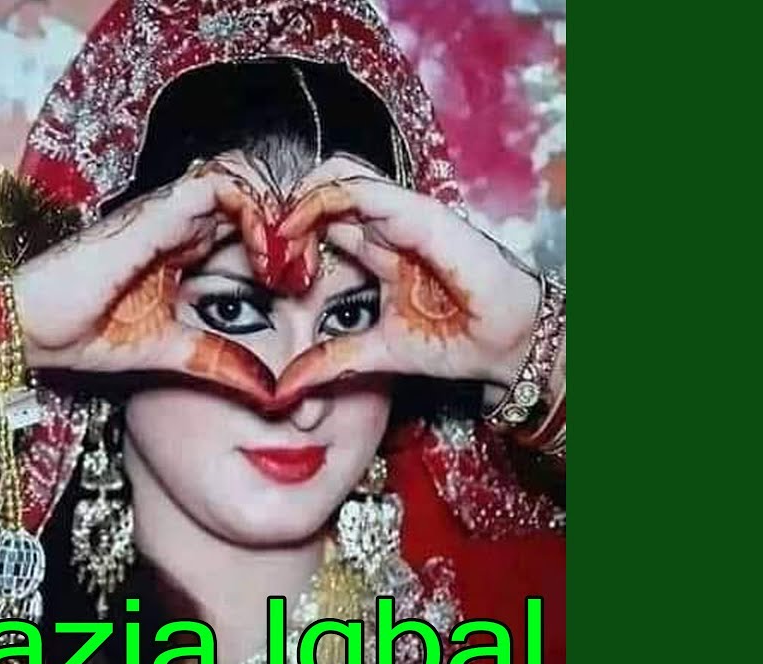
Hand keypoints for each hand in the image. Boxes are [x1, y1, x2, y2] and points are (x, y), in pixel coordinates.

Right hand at [12, 159, 278, 402]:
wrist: (29, 326)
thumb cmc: (84, 334)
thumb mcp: (170, 353)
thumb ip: (217, 362)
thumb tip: (268, 388)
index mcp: (183, 245)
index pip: (249, 220)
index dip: (282, 243)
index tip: (300, 284)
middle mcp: (179, 219)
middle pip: (254, 190)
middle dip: (289, 222)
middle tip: (305, 268)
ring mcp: (167, 211)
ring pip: (243, 176)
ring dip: (276, 213)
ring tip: (286, 261)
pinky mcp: (155, 212)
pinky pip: (220, 186)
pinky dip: (253, 212)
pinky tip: (264, 257)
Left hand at [271, 154, 541, 404]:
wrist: (503, 346)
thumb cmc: (453, 342)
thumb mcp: (373, 354)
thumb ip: (329, 362)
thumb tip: (282, 388)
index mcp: (376, 248)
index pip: (320, 219)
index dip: (286, 233)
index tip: (262, 268)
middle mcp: (386, 223)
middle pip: (322, 187)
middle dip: (284, 210)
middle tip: (260, 245)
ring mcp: (401, 214)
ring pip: (336, 174)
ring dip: (298, 199)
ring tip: (276, 233)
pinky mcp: (416, 213)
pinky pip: (360, 189)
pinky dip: (322, 200)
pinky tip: (298, 226)